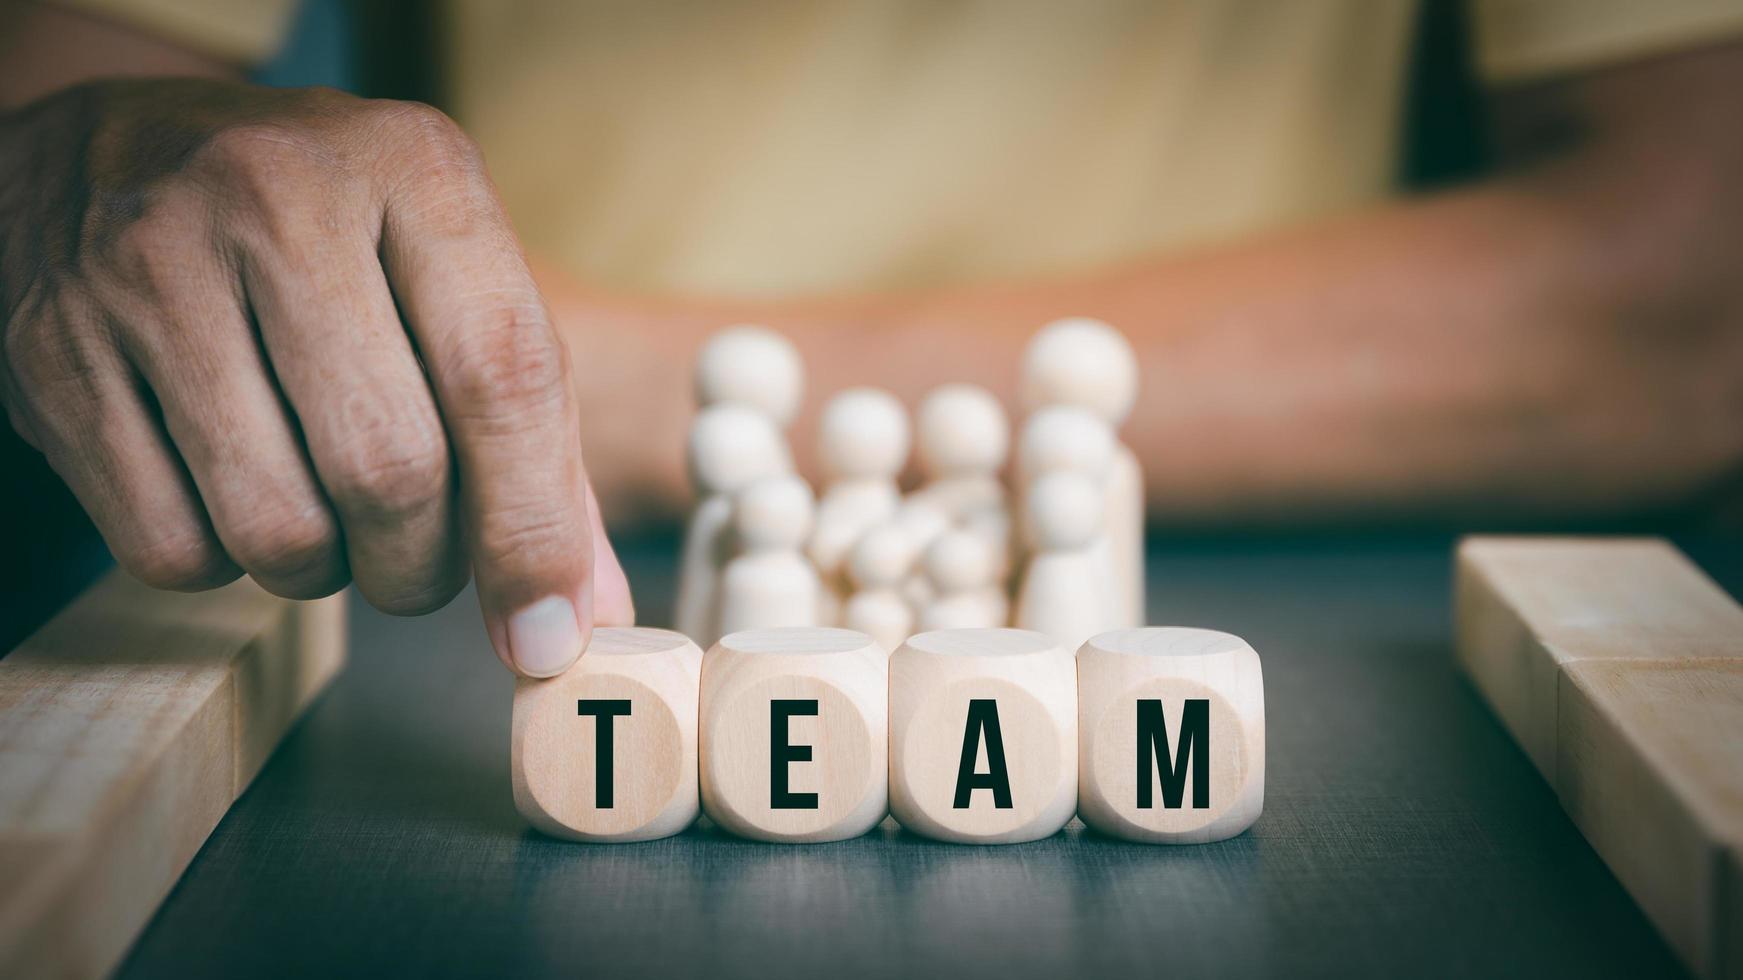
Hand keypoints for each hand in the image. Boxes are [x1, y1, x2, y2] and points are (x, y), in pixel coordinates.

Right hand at [0, 78, 630, 675]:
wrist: (105, 152)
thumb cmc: (323, 239)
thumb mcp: (449, 284)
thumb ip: (533, 439)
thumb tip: (582, 611)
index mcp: (413, 170)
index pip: (502, 377)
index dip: (533, 531)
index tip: (551, 634)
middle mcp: (277, 197)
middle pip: (390, 470)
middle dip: (421, 567)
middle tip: (416, 563)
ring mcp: (150, 265)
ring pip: (278, 527)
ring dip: (323, 571)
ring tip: (323, 513)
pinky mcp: (54, 347)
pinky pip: (169, 544)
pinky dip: (220, 563)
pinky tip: (227, 492)